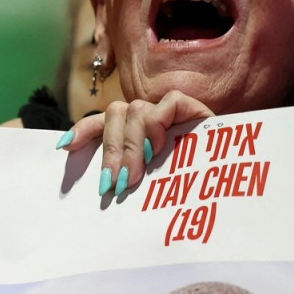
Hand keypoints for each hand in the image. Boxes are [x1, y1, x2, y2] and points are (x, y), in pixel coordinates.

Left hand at [57, 90, 214, 198]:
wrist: (228, 184)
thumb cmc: (186, 189)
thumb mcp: (148, 184)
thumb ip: (126, 176)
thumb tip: (100, 188)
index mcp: (131, 133)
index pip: (100, 123)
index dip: (82, 131)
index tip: (65, 148)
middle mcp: (144, 117)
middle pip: (114, 117)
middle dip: (111, 152)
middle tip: (113, 183)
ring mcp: (164, 110)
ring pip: (134, 110)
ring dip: (132, 145)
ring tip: (136, 174)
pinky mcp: (187, 106)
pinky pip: (165, 104)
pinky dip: (157, 126)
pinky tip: (157, 149)